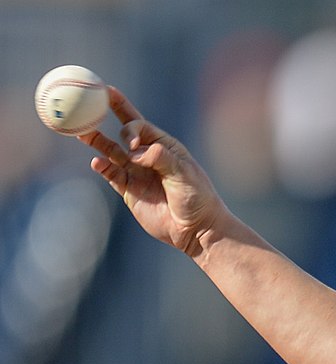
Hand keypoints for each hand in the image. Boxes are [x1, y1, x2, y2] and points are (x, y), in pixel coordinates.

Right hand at [77, 86, 227, 256]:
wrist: (197, 230)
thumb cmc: (198, 198)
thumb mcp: (184, 174)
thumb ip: (161, 158)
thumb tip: (135, 151)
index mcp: (164, 146)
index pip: (140, 125)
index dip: (132, 127)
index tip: (132, 142)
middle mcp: (147, 156)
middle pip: (122, 131)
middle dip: (106, 115)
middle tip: (87, 103)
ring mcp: (137, 173)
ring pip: (111, 151)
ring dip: (96, 141)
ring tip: (80, 132)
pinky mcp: (129, 191)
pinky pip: (111, 175)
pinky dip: (102, 168)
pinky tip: (97, 163)